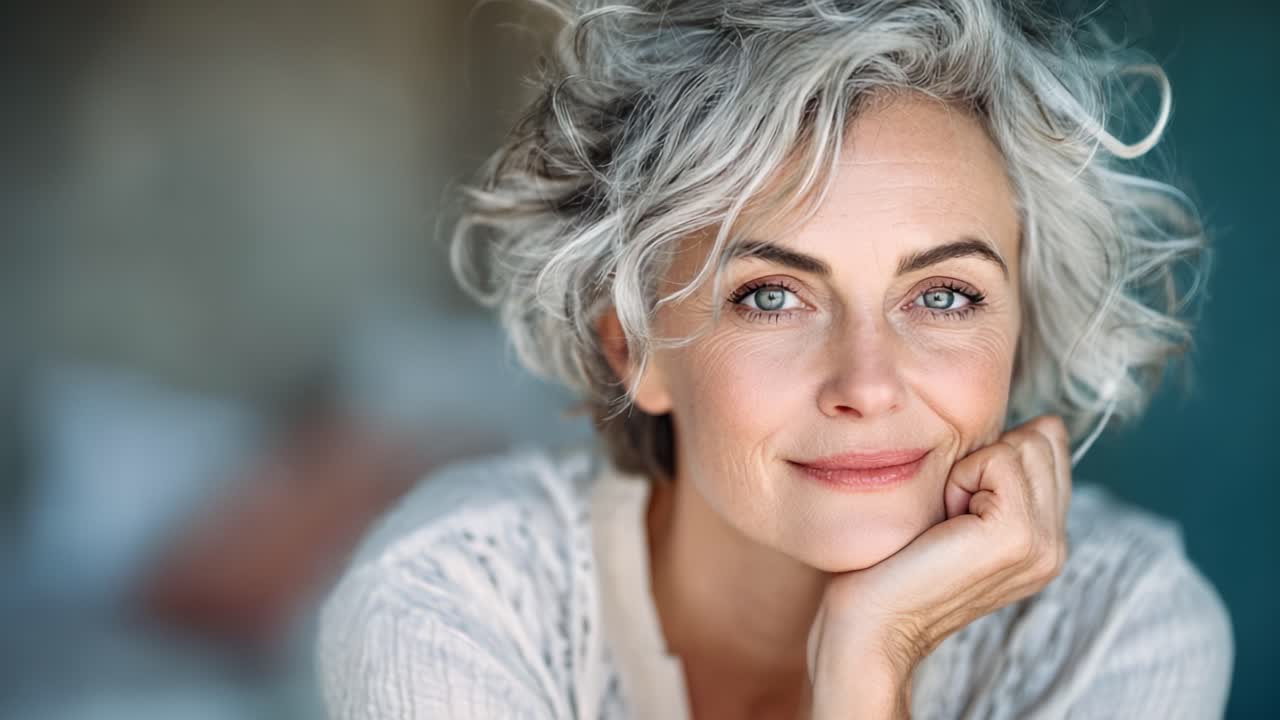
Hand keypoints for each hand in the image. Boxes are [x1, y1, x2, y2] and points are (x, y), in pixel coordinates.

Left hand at [806, 415, 1072, 718]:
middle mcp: (1056, 545)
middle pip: (1042, 438)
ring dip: (970, 469)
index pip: (1048, 443)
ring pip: (1024, 444)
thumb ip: (998, 474)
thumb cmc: (894, 561)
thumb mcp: (957, 508)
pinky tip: (943, 521)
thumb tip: (1038, 419)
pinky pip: (1000, 460)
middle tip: (948, 512)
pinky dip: (960, 478)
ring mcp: (1044, 545)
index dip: (991, 455)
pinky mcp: (1017, 536)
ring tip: (945, 520)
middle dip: (984, 459)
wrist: (871, 622)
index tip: (955, 504)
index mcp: (1047, 538)